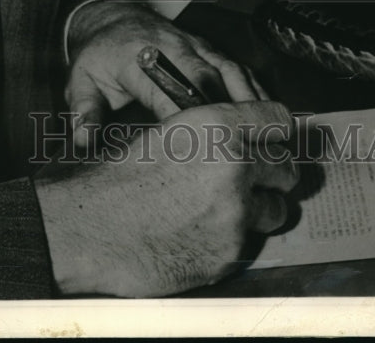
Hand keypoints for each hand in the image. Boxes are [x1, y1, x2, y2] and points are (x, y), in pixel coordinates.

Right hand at [35, 99, 296, 296]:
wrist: (88, 228)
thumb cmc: (116, 177)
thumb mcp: (167, 131)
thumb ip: (215, 131)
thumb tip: (245, 137)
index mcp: (216, 124)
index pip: (278, 120)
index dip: (275, 131)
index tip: (272, 140)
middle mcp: (235, 165)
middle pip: (287, 168)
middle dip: (272, 174)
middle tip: (250, 178)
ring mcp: (236, 213)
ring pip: (276, 210)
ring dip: (258, 209)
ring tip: (223, 209)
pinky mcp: (229, 253)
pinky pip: (249, 243)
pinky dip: (232, 239)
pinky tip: (201, 233)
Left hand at [65, 0, 264, 143]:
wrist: (111, 19)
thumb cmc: (99, 56)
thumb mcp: (80, 82)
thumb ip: (84, 111)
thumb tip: (83, 141)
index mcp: (138, 58)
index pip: (165, 91)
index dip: (183, 119)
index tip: (197, 149)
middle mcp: (171, 48)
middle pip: (205, 78)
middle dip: (226, 111)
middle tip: (245, 146)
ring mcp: (193, 44)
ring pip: (229, 70)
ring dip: (248, 100)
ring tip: (267, 134)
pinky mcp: (207, 47)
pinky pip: (237, 66)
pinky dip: (254, 88)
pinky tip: (267, 114)